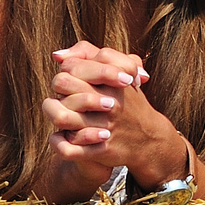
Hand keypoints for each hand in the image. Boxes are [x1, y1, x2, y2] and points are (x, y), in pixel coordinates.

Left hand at [44, 39, 190, 184]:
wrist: (150, 139)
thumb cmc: (127, 101)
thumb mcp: (119, 70)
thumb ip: (89, 55)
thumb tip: (58, 56)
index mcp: (113, 80)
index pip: (72, 65)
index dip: (68, 73)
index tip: (76, 81)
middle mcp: (110, 102)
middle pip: (62, 83)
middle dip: (58, 91)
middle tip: (64, 99)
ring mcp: (106, 126)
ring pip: (61, 117)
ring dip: (54, 115)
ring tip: (60, 118)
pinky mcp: (102, 150)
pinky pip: (67, 148)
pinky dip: (58, 143)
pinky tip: (62, 137)